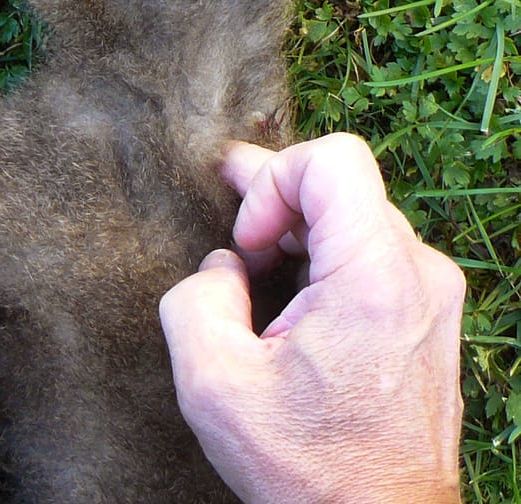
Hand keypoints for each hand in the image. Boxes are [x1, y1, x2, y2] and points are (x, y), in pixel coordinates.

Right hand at [159, 134, 464, 503]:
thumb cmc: (309, 466)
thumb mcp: (212, 382)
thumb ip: (195, 299)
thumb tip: (223, 270)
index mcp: (375, 279)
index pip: (332, 160)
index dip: (271, 181)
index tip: (246, 243)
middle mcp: (418, 275)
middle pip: (342, 185)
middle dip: (273, 202)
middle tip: (227, 223)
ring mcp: (431, 297)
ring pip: (356, 218)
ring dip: (296, 232)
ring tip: (253, 268)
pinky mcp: (428, 320)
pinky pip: (372, 255)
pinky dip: (322, 259)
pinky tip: (286, 297)